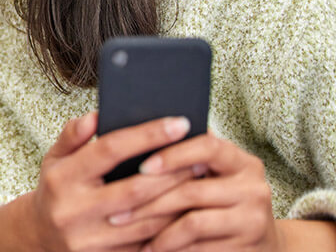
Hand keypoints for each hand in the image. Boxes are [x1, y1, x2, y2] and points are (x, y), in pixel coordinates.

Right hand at [25, 112, 198, 250]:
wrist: (41, 236)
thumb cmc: (56, 189)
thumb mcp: (54, 158)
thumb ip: (73, 135)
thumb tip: (96, 116)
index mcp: (62, 178)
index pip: (109, 150)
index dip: (147, 135)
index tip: (178, 124)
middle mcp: (75, 210)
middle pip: (136, 189)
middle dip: (173, 172)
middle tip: (200, 156)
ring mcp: (91, 240)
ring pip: (147, 222)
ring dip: (178, 201)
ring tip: (199, 181)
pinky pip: (147, 245)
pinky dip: (170, 228)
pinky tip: (186, 211)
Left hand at [114, 134, 278, 251]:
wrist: (262, 241)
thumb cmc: (221, 199)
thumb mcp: (214, 175)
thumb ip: (188, 158)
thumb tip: (135, 139)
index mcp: (241, 162)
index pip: (207, 147)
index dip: (173, 155)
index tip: (141, 167)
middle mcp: (254, 188)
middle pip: (192, 190)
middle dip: (148, 202)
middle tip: (117, 212)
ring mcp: (254, 220)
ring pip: (193, 222)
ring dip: (157, 231)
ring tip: (131, 233)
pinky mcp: (248, 247)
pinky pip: (200, 247)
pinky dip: (172, 248)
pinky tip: (152, 248)